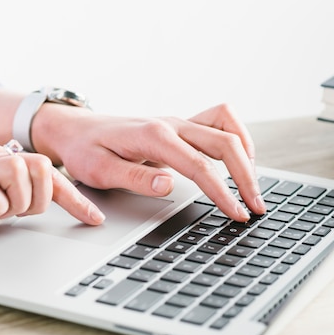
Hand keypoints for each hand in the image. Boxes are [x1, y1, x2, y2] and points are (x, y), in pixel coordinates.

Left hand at [32, 103, 265, 221]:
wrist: (76, 129)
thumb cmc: (85, 150)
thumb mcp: (100, 170)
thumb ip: (135, 178)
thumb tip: (169, 185)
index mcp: (153, 136)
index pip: (199, 166)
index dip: (223, 192)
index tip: (238, 213)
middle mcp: (171, 124)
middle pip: (224, 143)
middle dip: (246, 177)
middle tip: (256, 208)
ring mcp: (177, 122)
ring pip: (227, 127)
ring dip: (246, 154)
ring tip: (252, 185)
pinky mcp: (179, 125)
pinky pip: (219, 120)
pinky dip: (236, 137)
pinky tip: (239, 159)